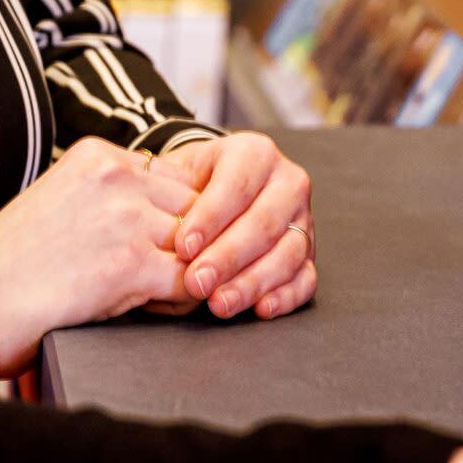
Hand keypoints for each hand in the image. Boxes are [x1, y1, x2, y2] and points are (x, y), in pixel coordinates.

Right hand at [0, 138, 196, 384]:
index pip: (174, 178)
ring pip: (201, 244)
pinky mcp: (131, 265)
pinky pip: (193, 282)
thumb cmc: (4, 268)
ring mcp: (127, 218)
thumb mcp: (57, 203)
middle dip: (189, 245)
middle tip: (164, 276)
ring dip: (190, 273)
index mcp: (96, 156)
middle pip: (195, 207)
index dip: (171, 218)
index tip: (153, 247)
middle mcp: (116, 176)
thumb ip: (105, 198)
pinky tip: (151, 309)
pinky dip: (183, 302)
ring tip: (154, 296)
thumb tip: (157, 214)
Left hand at [149, 132, 316, 321]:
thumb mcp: (178, 176)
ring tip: (219, 304)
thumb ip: (170, 196)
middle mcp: (287, 182)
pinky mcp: (308, 252)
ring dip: (252, 283)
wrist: (212, 190)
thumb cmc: (190, 186)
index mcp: (255, 153)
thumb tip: (154, 228)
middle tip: (196, 283)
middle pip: (264, 223)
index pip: (236, 185)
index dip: (210, 218)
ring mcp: (303, 219)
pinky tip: (260, 309)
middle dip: (228, 258)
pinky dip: (286, 296)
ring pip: (287, 253)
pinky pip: (306, 277)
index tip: (183, 247)